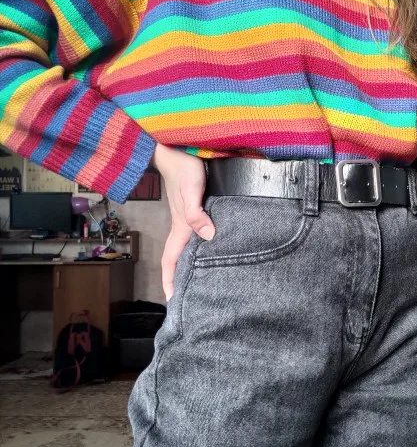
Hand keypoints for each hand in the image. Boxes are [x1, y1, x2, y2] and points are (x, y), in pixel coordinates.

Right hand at [152, 143, 214, 300]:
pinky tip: (215, 246)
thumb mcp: (191, 190)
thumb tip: (208, 236)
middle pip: (180, 257)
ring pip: (190, 246)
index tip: (172, 301)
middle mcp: (183, 224)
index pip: (171, 259)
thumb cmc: (183, 166)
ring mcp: (189, 216)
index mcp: (179, 226)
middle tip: (192, 298)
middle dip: (182, 278)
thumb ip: (197, 212)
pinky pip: (199, 232)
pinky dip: (204, 244)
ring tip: (206, 280)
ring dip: (193, 263)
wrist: (176, 145)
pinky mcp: (197, 207)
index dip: (170, 280)